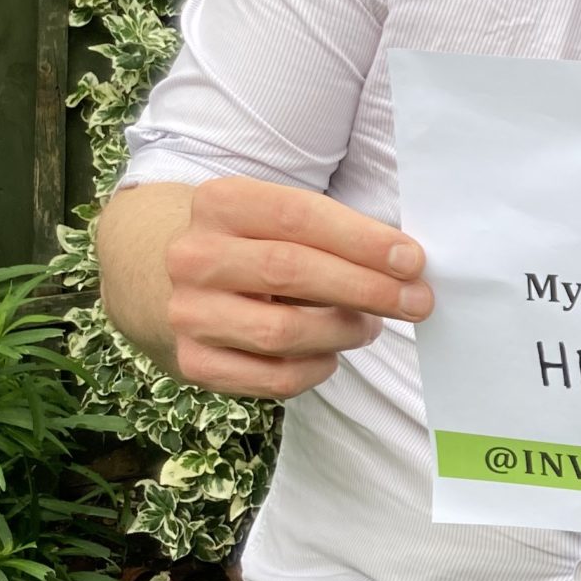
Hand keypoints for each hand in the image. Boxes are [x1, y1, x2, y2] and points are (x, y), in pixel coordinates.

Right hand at [162, 177, 432, 397]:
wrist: (163, 281)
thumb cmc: (249, 247)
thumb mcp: (275, 220)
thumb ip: (331, 235)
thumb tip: (405, 269)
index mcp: (220, 204)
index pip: (299, 216)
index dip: (362, 240)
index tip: (412, 261)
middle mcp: (195, 257)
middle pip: (291, 271)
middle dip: (366, 289)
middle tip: (417, 301)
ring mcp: (189, 313)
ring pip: (284, 332)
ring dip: (343, 332)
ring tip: (369, 326)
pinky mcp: (194, 363)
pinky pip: (274, 377)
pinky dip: (317, 369)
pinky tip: (330, 354)